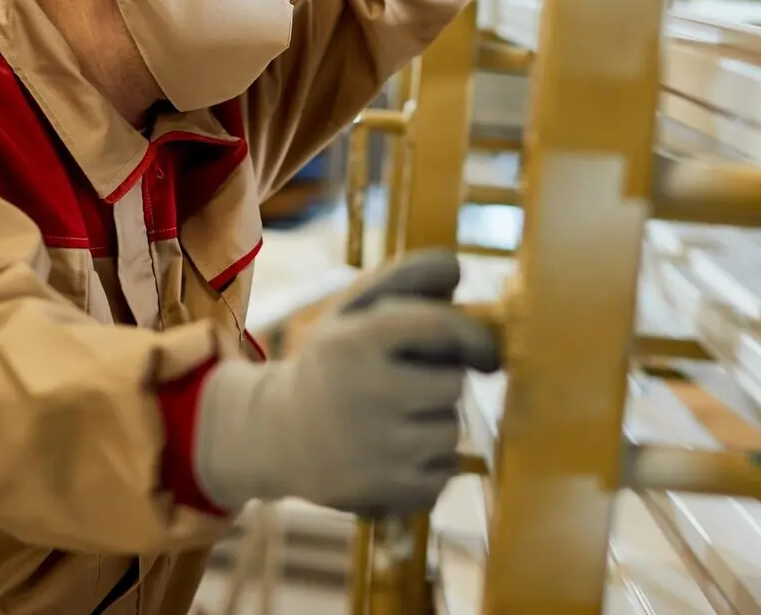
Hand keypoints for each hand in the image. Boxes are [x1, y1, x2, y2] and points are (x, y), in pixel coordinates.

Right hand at [192, 250, 499, 516]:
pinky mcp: (384, 491)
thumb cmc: (333, 364)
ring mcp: (375, 448)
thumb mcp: (354, 311)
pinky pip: (445, 473)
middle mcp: (364, 393)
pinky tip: (399, 451)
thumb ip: (406, 279)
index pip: (439, 328)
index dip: (474, 336)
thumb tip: (458, 269)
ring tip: (399, 418)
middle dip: (442, 382)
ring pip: (452, 431)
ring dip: (437, 422)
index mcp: (356, 341)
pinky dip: (433, 463)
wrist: (276, 436)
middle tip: (411, 384)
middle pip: (453, 384)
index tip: (485, 352)